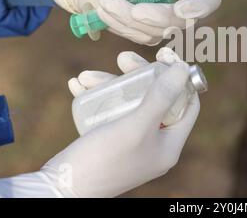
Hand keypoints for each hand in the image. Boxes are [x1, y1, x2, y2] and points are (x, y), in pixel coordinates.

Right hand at [42, 48, 199, 196]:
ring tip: (85, 77)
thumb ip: (161, 97)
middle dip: (138, 75)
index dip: (179, 78)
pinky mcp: (110, 140)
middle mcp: (154, 142)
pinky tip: (77, 85)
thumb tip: (184, 69)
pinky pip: (109, 111)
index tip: (163, 57)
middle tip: (122, 58)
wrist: (59, 190)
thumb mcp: (136, 125)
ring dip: (108, 85)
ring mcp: (132, 142)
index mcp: (169, 143)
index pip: (187, 104)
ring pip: (129, 102)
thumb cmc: (103, 160)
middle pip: (156, 98)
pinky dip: (95, 97)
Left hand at [49, 0, 221, 44]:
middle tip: (132, 6)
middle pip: (183, 22)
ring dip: (129, 19)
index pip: (210, 0)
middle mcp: (180, 2)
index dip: (199, 8)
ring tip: (107, 0)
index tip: (179, 9)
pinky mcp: (145, 32)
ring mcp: (162, 20)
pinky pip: (141, 38)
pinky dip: (122, 25)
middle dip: (154, 16)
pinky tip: (106, 10)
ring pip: (159, 33)